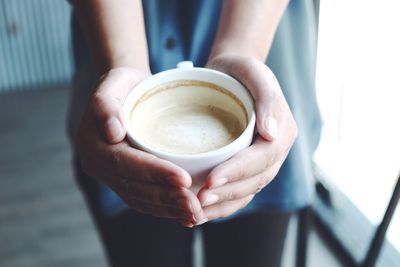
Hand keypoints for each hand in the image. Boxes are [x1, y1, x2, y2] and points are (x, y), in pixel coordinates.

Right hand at [75, 67, 204, 226]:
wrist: (127, 93)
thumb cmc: (124, 85)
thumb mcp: (113, 83)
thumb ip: (105, 104)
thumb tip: (112, 131)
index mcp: (92, 143)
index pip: (125, 163)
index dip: (154, 173)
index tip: (183, 178)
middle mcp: (99, 165)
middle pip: (134, 187)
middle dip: (166, 198)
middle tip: (195, 206)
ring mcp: (111, 176)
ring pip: (140, 199)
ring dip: (168, 209)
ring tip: (195, 214)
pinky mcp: (124, 180)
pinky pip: (143, 200)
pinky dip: (164, 209)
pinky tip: (185, 215)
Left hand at [197, 55, 297, 219]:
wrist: (232, 73)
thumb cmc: (240, 71)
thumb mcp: (254, 72)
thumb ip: (267, 98)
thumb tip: (272, 132)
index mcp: (282, 131)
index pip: (262, 158)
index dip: (238, 172)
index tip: (211, 180)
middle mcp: (275, 150)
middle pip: (255, 180)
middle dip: (227, 193)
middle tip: (198, 200)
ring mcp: (262, 161)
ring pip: (247, 191)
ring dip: (223, 204)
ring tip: (197, 212)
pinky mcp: (246, 166)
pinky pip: (238, 190)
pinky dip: (222, 204)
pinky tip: (201, 211)